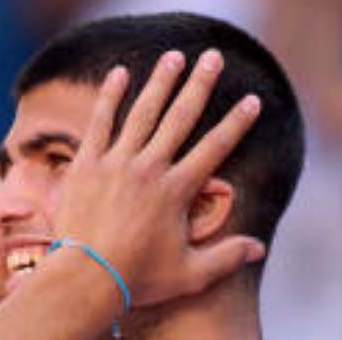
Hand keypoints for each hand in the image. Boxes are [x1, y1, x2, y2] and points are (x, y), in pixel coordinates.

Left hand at [51, 50, 265, 306]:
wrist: (82, 279)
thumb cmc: (135, 280)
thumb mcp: (188, 274)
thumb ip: (225, 257)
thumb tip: (259, 248)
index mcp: (177, 191)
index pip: (215, 147)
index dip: (236, 123)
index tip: (251, 100)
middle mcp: (150, 169)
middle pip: (181, 118)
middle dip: (200, 85)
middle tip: (214, 58)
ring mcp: (116, 164)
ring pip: (143, 113)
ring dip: (160, 82)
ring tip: (174, 57)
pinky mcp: (87, 166)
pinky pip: (100, 123)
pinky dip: (110, 97)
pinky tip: (119, 74)